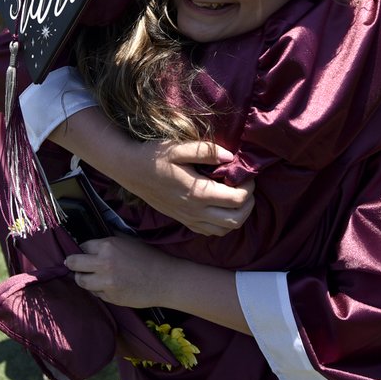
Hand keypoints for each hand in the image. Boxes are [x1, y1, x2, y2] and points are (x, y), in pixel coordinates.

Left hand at [64, 236, 177, 307]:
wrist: (165, 280)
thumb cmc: (149, 258)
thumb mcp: (129, 241)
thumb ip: (110, 240)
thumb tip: (94, 240)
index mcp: (108, 246)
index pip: (83, 246)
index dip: (83, 249)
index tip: (83, 251)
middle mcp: (103, 264)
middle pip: (73, 263)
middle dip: (71, 263)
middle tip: (71, 263)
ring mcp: (105, 282)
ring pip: (81, 281)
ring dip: (82, 278)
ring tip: (87, 276)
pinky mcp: (110, 297)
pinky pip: (95, 293)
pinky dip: (98, 289)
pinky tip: (107, 286)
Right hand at [127, 141, 254, 236]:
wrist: (131, 171)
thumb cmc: (155, 157)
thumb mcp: (178, 148)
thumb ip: (207, 151)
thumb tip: (230, 157)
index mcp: (198, 193)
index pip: (237, 200)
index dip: (249, 188)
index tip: (247, 175)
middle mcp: (195, 211)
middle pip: (236, 220)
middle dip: (249, 205)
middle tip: (247, 187)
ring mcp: (189, 219)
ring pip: (225, 230)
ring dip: (238, 216)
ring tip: (236, 197)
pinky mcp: (184, 221)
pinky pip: (211, 232)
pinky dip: (223, 223)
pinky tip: (221, 206)